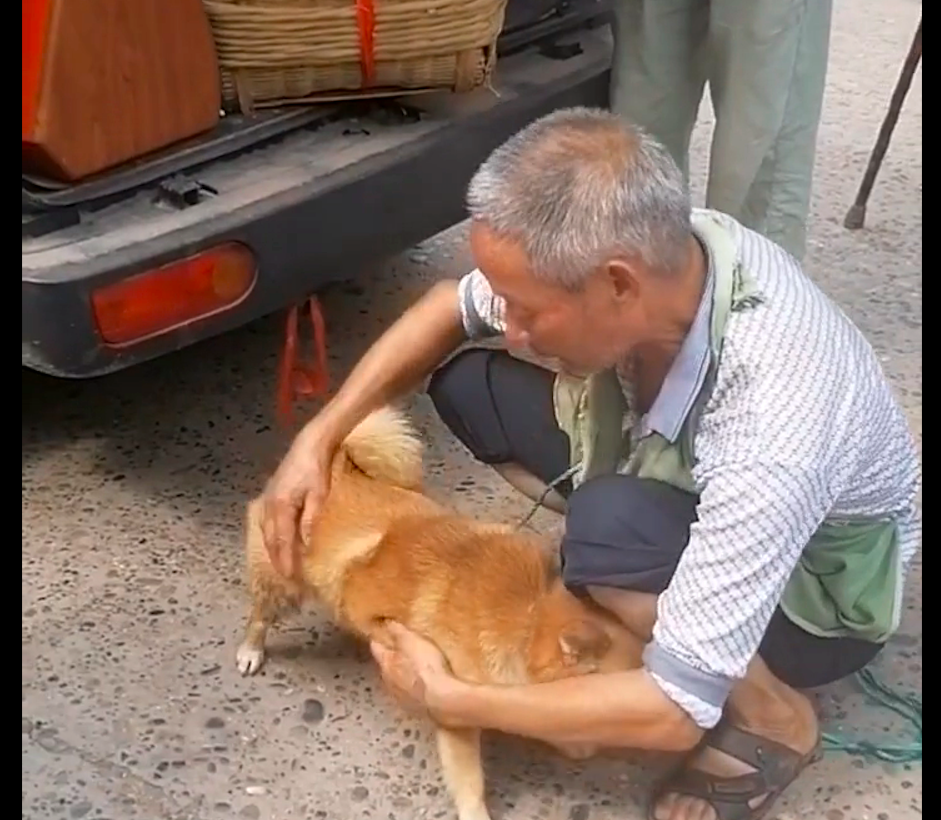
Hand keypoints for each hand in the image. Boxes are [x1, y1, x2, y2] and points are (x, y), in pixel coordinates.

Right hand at [260, 426, 333, 578]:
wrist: (310, 443)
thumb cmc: (317, 468)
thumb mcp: (319, 495)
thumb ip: (310, 519)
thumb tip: (307, 544)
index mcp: (281, 506)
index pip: (282, 540)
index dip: (285, 560)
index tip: (290, 577)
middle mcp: (269, 505)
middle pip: (271, 539)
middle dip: (277, 559)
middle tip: (285, 578)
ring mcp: (267, 498)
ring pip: (266, 531)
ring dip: (273, 548)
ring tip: (280, 564)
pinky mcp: (270, 493)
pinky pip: (266, 521)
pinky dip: (270, 535)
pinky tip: (275, 540)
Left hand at [370, 622, 463, 725]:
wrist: (441, 699)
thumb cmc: (425, 666)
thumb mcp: (411, 640)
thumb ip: (397, 631)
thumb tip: (385, 623)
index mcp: (386, 664)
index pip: (376, 648)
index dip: (377, 639)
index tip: (378, 634)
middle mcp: (389, 682)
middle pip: (386, 667)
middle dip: (391, 658)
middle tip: (398, 649)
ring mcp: (401, 698)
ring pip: (397, 682)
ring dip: (402, 675)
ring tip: (412, 667)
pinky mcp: (415, 708)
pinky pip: (411, 694)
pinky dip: (414, 688)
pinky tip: (423, 685)